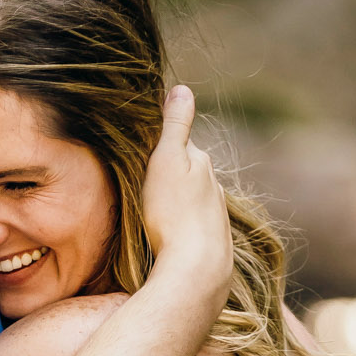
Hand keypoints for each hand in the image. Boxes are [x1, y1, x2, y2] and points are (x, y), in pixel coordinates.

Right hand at [140, 85, 231, 301]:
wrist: (196, 268)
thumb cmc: (172, 213)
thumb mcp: (166, 161)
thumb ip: (175, 126)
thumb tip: (181, 88)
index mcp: (200, 161)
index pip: (179, 144)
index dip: (158, 147)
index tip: (139, 153)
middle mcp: (213, 184)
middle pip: (186, 172)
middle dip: (168, 174)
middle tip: (141, 185)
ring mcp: (216, 213)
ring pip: (191, 198)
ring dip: (176, 201)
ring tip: (153, 212)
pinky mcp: (213, 238)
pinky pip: (193, 223)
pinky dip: (182, 223)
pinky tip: (169, 235)